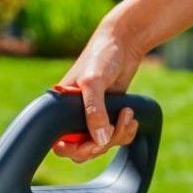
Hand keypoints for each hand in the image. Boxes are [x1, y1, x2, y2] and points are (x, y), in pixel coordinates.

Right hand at [52, 16, 145, 162]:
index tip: (92, 143)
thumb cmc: (101, 56)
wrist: (124, 43)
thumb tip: (99, 140)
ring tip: (128, 115)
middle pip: (82, 149)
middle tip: (115, 127)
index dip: (76, 149)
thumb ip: (94, 111)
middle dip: (101, 143)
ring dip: (118, 135)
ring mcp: (91, 117)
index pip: (61, 143)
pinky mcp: (108, 115)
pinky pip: (115, 137)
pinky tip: (131, 117)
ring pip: (100, 144)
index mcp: (61, 108)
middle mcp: (73, 115)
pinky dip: (126, 132)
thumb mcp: (94, 82)